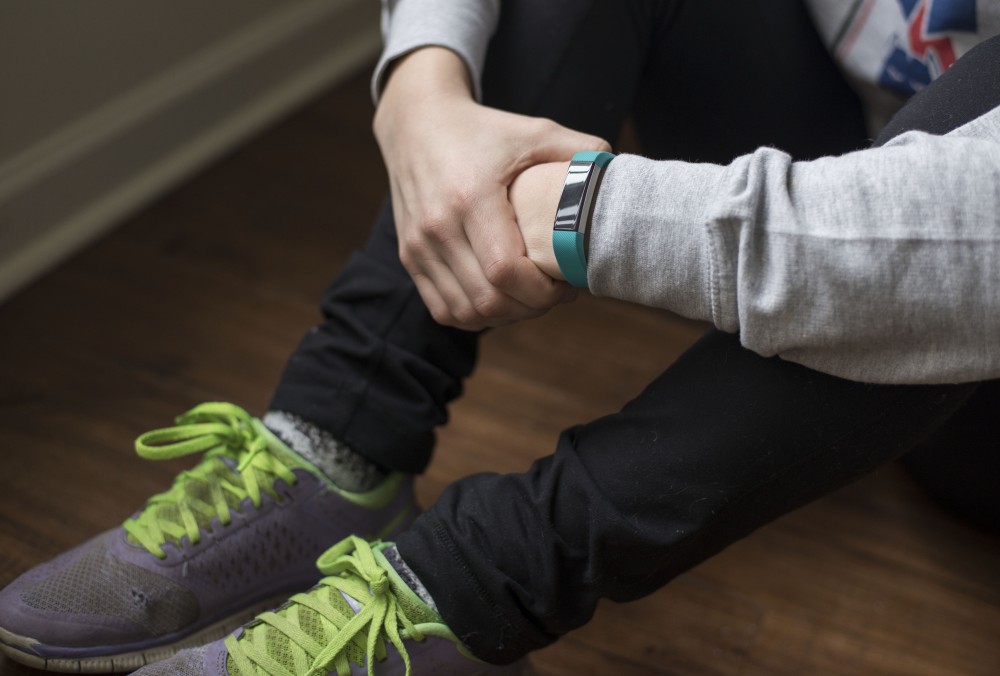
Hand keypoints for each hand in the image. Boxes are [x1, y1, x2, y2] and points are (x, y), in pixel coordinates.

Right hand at [373, 48, 608, 329]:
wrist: (416, 124)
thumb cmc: (483, 130)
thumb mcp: (535, 130)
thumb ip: (580, 150)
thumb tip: (617, 174)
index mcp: (471, 197)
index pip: (506, 271)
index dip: (542, 292)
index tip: (566, 285)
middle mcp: (438, 227)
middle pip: (488, 300)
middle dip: (530, 309)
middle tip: (554, 295)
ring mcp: (418, 246)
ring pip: (466, 312)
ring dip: (504, 317)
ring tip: (528, 298)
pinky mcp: (409, 257)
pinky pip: (443, 309)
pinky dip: (474, 315)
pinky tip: (497, 299)